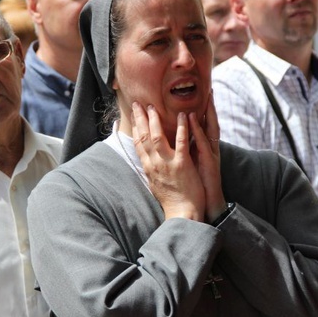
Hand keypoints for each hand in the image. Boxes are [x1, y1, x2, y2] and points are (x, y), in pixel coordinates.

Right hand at [132, 102, 204, 220]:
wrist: (182, 213)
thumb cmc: (171, 200)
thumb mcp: (155, 184)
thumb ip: (151, 170)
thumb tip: (146, 161)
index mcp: (148, 168)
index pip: (138, 144)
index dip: (135, 127)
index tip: (134, 115)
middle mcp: (154, 164)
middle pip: (144, 137)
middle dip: (140, 118)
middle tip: (138, 103)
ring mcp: (167, 164)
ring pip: (157, 137)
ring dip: (155, 120)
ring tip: (155, 106)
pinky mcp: (182, 165)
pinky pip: (181, 142)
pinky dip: (182, 128)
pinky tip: (184, 115)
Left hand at [189, 92, 225, 221]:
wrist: (205, 206)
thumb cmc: (196, 188)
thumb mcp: (190, 166)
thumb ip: (186, 153)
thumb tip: (178, 143)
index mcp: (202, 150)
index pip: (201, 127)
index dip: (201, 112)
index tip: (201, 96)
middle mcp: (208, 150)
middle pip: (208, 124)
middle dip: (209, 107)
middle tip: (209, 89)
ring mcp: (210, 155)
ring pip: (208, 129)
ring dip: (205, 112)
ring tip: (205, 97)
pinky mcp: (209, 162)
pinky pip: (202, 143)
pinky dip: (197, 129)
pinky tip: (191, 118)